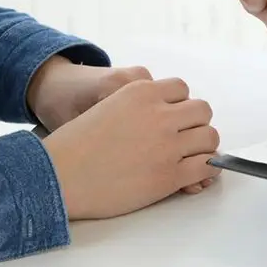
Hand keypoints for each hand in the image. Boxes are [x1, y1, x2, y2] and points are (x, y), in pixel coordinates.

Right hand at [28, 56, 211, 194]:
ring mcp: (167, 144)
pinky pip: (205, 167)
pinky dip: (204, 171)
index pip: (181, 89)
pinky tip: (191, 177)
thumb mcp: (110, 109)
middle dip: (195, 125)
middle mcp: (158, 113)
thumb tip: (167, 121)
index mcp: (141, 91)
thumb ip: (141, 109)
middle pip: (202, 111)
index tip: (172, 121)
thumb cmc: (76, 146)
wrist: (56, 175)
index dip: (179, 107)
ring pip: (210, 138)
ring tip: (187, 159)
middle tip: (181, 142)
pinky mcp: (170, 175)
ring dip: (202, 148)